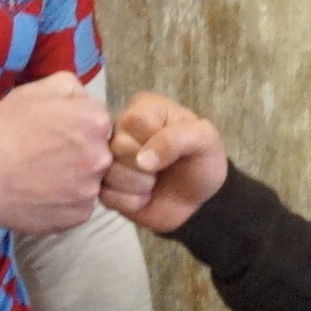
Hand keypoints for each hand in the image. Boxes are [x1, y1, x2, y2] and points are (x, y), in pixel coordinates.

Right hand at [0, 72, 111, 234]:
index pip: (97, 120)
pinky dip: (63, 203)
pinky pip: (77, 207)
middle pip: (96, 151)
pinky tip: (40, 196)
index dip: (74, 124)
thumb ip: (68, 87)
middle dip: (78, 152)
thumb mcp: (32, 91)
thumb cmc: (2, 130)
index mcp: (94, 121)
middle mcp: (101, 156)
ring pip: (88, 180)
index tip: (52, 132)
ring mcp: (91, 190)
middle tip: (44, 156)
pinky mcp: (78, 216)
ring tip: (40, 179)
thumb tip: (83, 98)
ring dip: (72, 179)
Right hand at [102, 93, 231, 232]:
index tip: (173, 149)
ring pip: (108, 171)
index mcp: (145, 108)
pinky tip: (143, 198)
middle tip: (162, 170)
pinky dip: (130, 202)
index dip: (155, 141)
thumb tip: (142, 160)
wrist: (198, 201)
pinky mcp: (105, 185)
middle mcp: (122, 129)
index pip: (134, 120)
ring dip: (138, 186)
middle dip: (145, 167)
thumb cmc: (201, 163)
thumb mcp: (205, 141)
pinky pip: (105, 195)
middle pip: (117, 146)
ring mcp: (110, 157)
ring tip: (153, 184)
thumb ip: (177, 139)